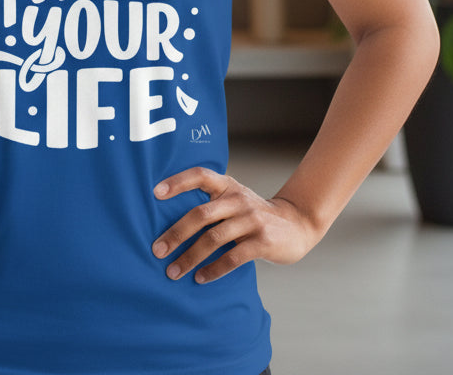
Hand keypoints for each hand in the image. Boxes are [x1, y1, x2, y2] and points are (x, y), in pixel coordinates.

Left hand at [151, 167, 320, 283]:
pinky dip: (213, 270)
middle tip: (157, 250)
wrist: (297, 224)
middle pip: (201, 214)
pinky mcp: (262, 242)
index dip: (177, 182)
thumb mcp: (234, 199)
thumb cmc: (253, 214)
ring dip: (190, 257)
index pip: (200, 175)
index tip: (155, 193)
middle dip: (176, 233)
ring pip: (213, 239)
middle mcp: (238, 199)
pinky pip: (233, 258)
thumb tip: (167, 222)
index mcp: (227, 186)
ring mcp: (251, 220)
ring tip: (173, 272)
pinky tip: (200, 278)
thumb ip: (211, 204)